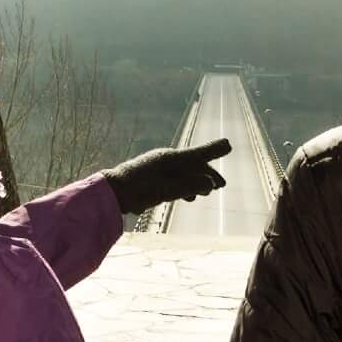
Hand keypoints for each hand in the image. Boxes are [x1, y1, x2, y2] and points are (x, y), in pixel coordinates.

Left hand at [102, 140, 230, 215]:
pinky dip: (185, 186)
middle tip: (221, 185)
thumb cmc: (139, 189)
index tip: (228, 145)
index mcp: (171, 159)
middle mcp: (166, 160)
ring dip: (197, 182)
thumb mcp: (167, 190)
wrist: (112, 193)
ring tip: (208, 191)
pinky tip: (186, 197)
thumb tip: (209, 183)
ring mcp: (158, 169)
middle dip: (207, 174)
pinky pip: (174, 179)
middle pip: (192, 165)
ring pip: (184, 173)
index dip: (214, 151)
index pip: (198, 154)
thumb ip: (189, 186)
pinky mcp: (151, 179)